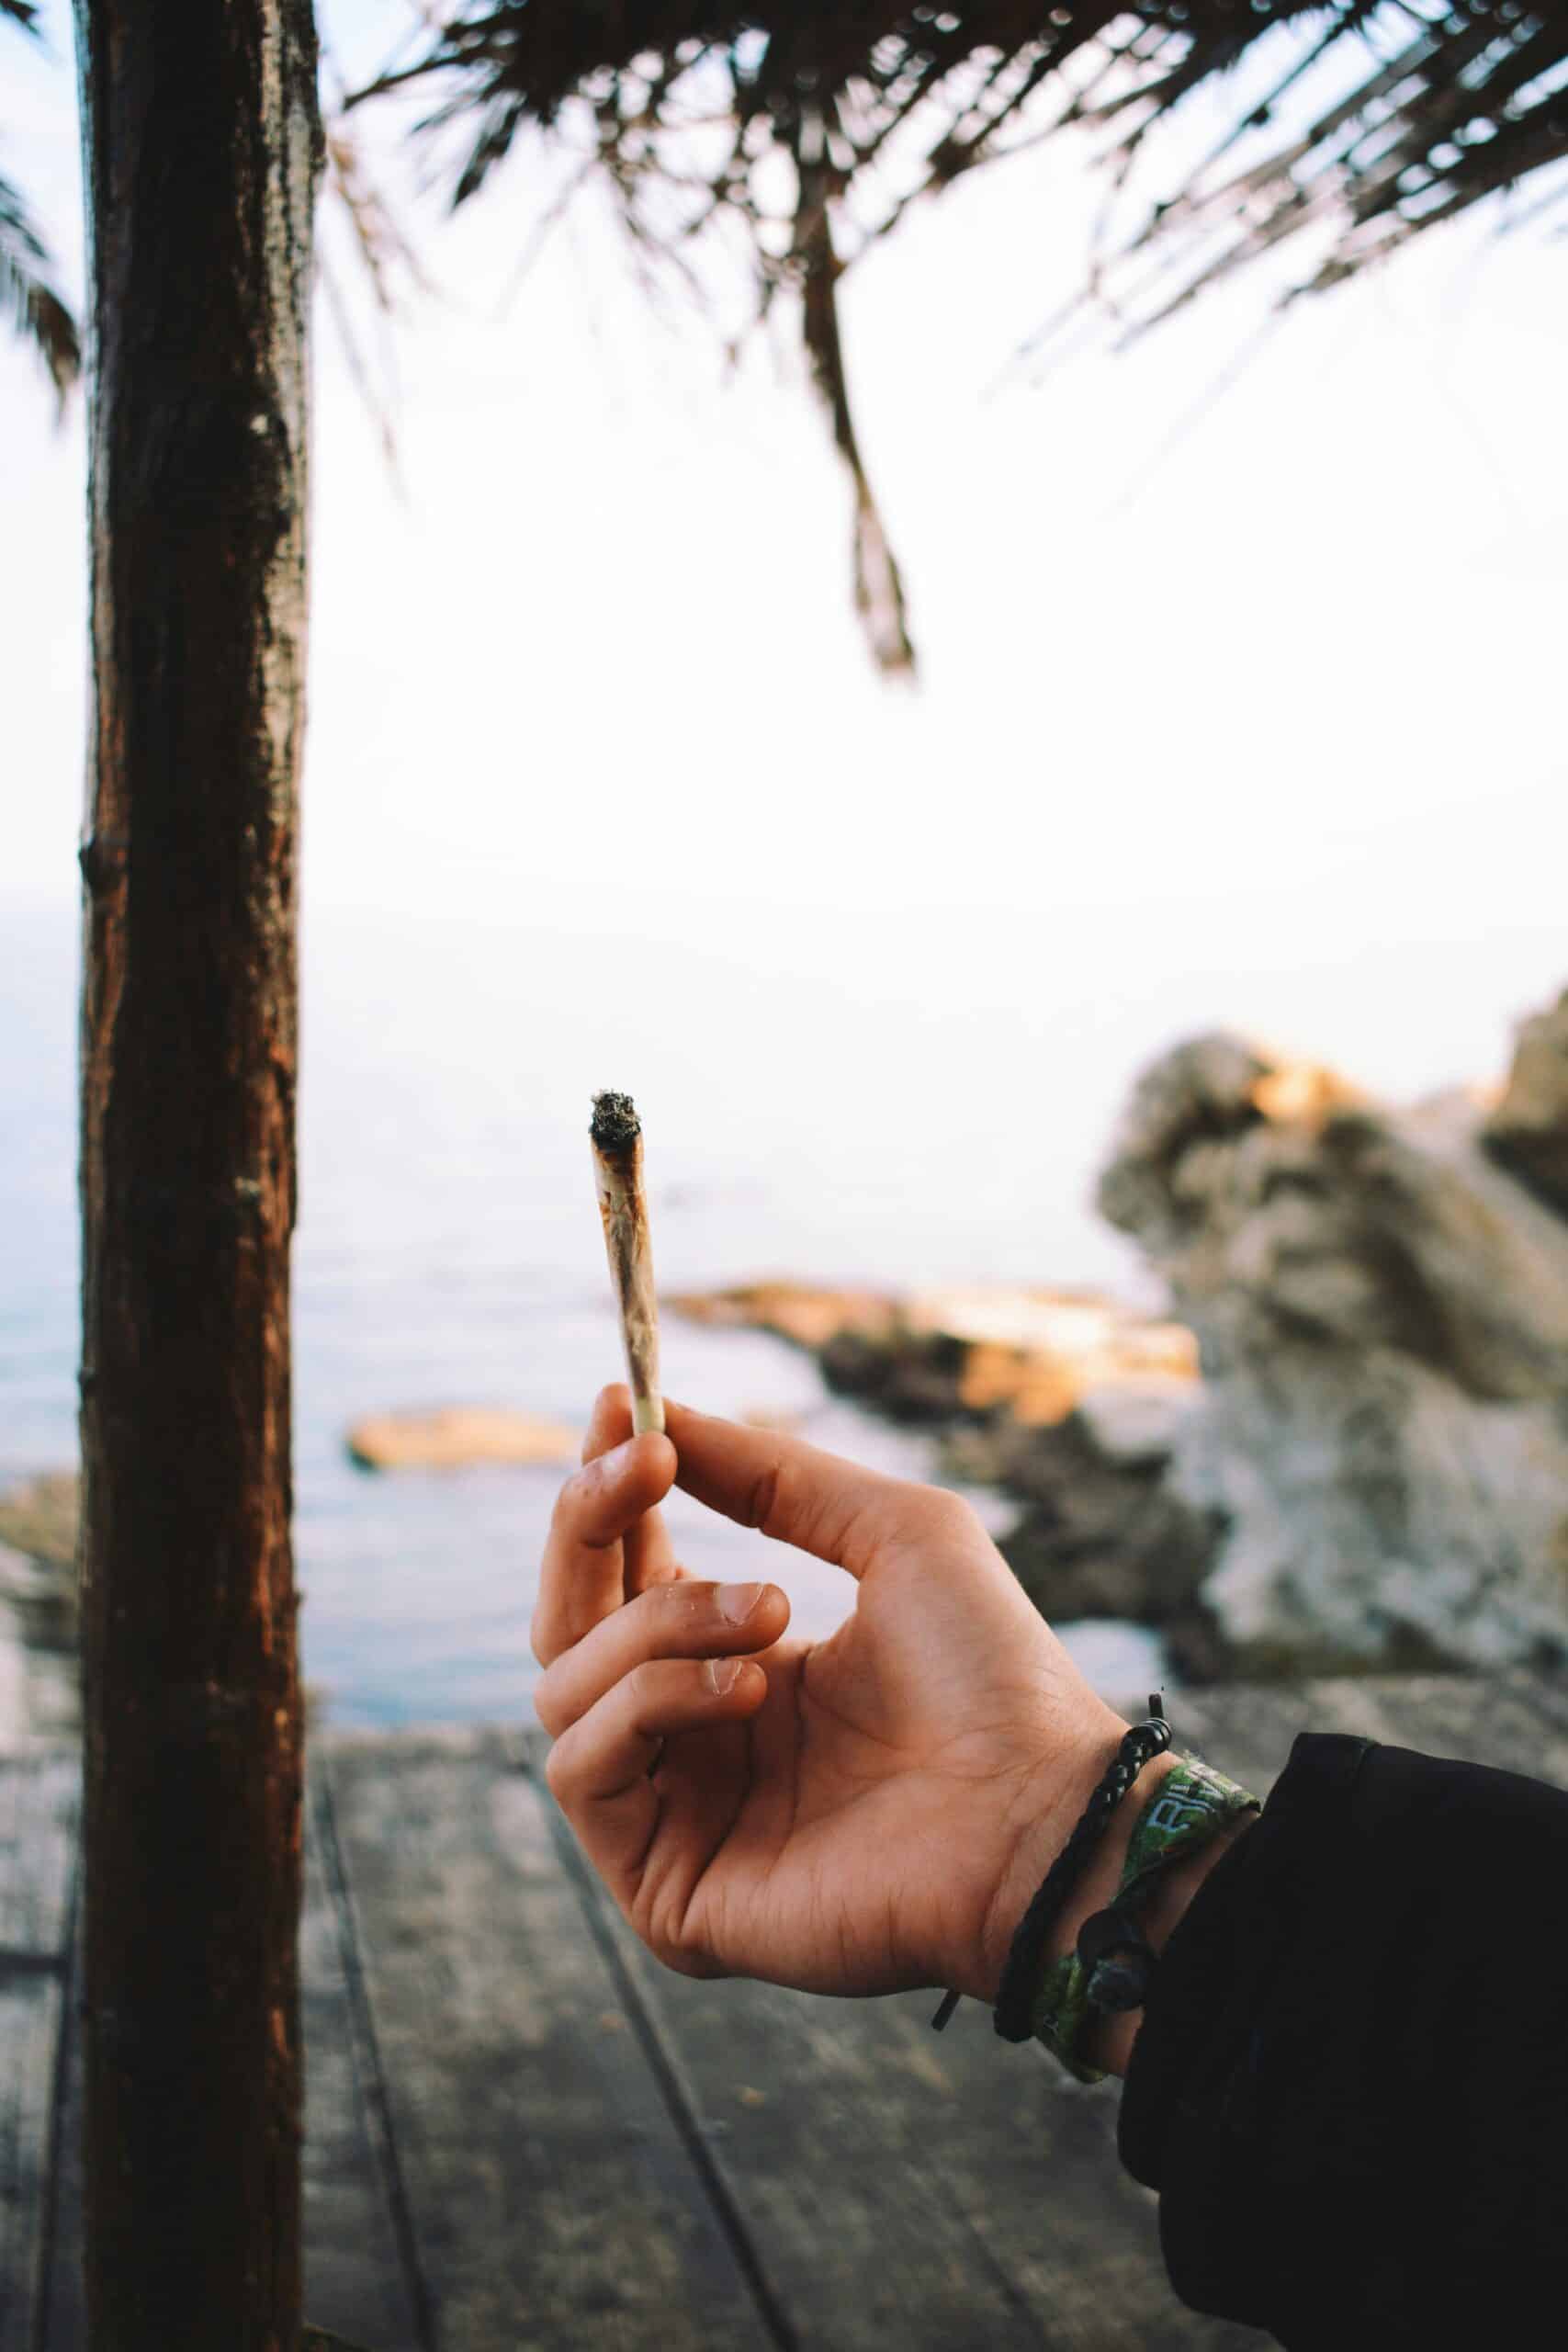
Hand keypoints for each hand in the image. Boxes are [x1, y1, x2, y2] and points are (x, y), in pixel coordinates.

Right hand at [531, 1384, 1140, 2006]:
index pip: (623, 1576)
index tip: (620, 1403)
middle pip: (566, 1624)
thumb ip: (770, 1475)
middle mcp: (694, 1745)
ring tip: (774, 1613)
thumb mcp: (890, 1532)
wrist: (1044, 1809)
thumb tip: (658, 1415)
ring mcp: (676, 1821)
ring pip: (564, 1689)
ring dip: (658, 1622)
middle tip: (647, 1463)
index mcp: (738, 1667)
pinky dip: (650, 1701)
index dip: (607, 1492)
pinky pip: (583, 1768)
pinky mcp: (666, 1892)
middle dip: (592, 1525)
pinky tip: (748, 1687)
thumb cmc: (993, 1676)